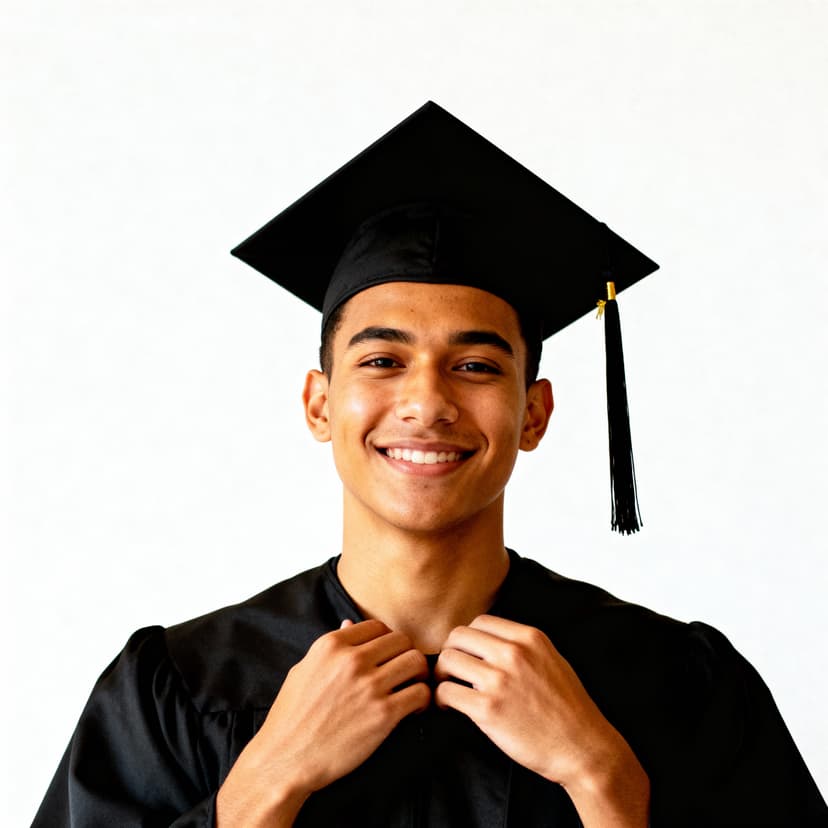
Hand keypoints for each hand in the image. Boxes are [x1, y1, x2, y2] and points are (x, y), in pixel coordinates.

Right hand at [217, 619, 429, 826]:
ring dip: (419, 674)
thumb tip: (350, 624)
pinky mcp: (383, 714)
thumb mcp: (304, 670)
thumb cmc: (290, 717)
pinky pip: (420, 693)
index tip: (386, 657)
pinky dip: (423, 700)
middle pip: (401, 640)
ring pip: (416, 661)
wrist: (285, 760)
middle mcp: (352, 660)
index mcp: (331, 646)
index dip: (386, 641)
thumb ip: (331, 647)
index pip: (377, 626)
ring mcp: (369, 687)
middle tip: (404, 672)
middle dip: (405, 655)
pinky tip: (413, 709)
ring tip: (413, 687)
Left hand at [434, 615, 648, 825]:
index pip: (480, 622)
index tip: (468, 655)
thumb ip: (523, 646)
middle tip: (452, 672)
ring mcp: (500, 680)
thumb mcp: (552, 660)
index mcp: (530, 637)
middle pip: (458, 636)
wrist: (584, 749)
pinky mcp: (488, 709)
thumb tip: (491, 641)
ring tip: (448, 689)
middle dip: (451, 652)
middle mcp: (513, 653)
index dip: (469, 639)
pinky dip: (441, 699)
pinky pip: (446, 692)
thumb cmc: (569, 709)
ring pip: (447, 660)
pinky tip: (449, 708)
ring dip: (442, 675)